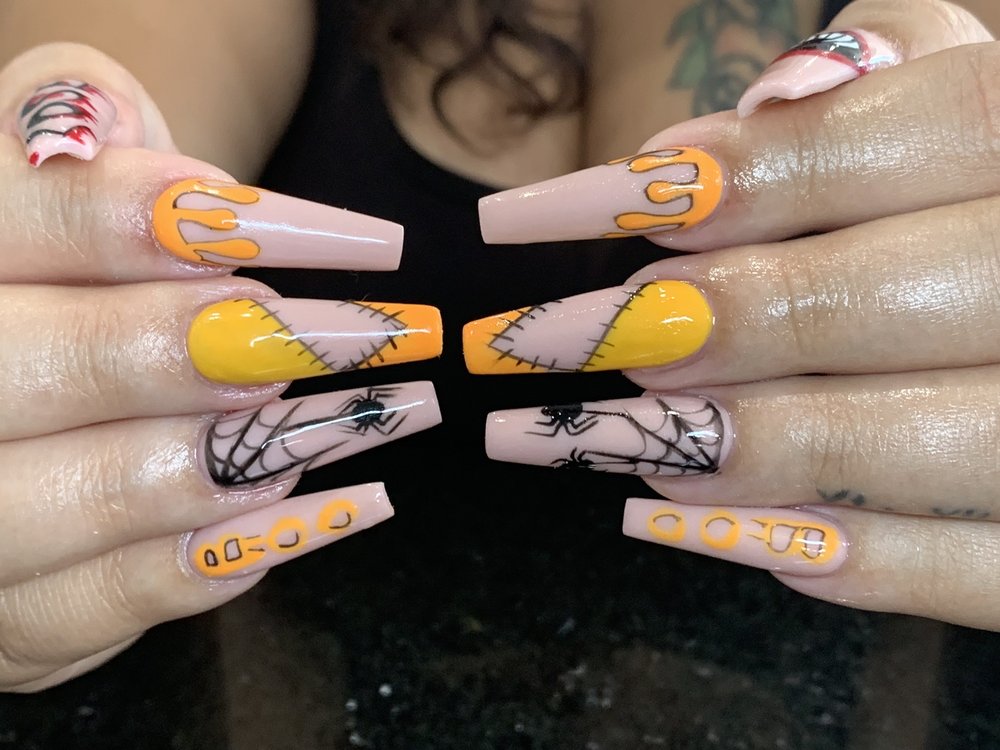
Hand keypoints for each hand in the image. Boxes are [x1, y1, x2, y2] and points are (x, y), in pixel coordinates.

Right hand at [0, 43, 441, 691]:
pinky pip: (117, 598)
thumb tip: (117, 142)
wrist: (31, 386)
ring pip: (97, 490)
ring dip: (261, 451)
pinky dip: (235, 553)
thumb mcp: (66, 160)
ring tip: (376, 413)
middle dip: (226, 343)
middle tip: (360, 333)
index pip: (42, 219)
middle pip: (55, 365)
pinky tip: (332, 504)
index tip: (345, 237)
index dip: (187, 216)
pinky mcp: (15, 615)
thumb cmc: (71, 265)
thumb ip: (76, 110)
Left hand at [467, 0, 999, 629]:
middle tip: (559, 336)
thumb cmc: (976, 190)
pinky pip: (966, 570)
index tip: (595, 205)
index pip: (907, 137)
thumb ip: (872, 62)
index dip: (752, 174)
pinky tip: (691, 521)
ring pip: (918, 448)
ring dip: (743, 448)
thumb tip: (720, 136)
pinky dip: (835, 562)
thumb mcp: (954, 89)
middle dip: (713, 319)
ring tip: (601, 438)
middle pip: (881, 305)